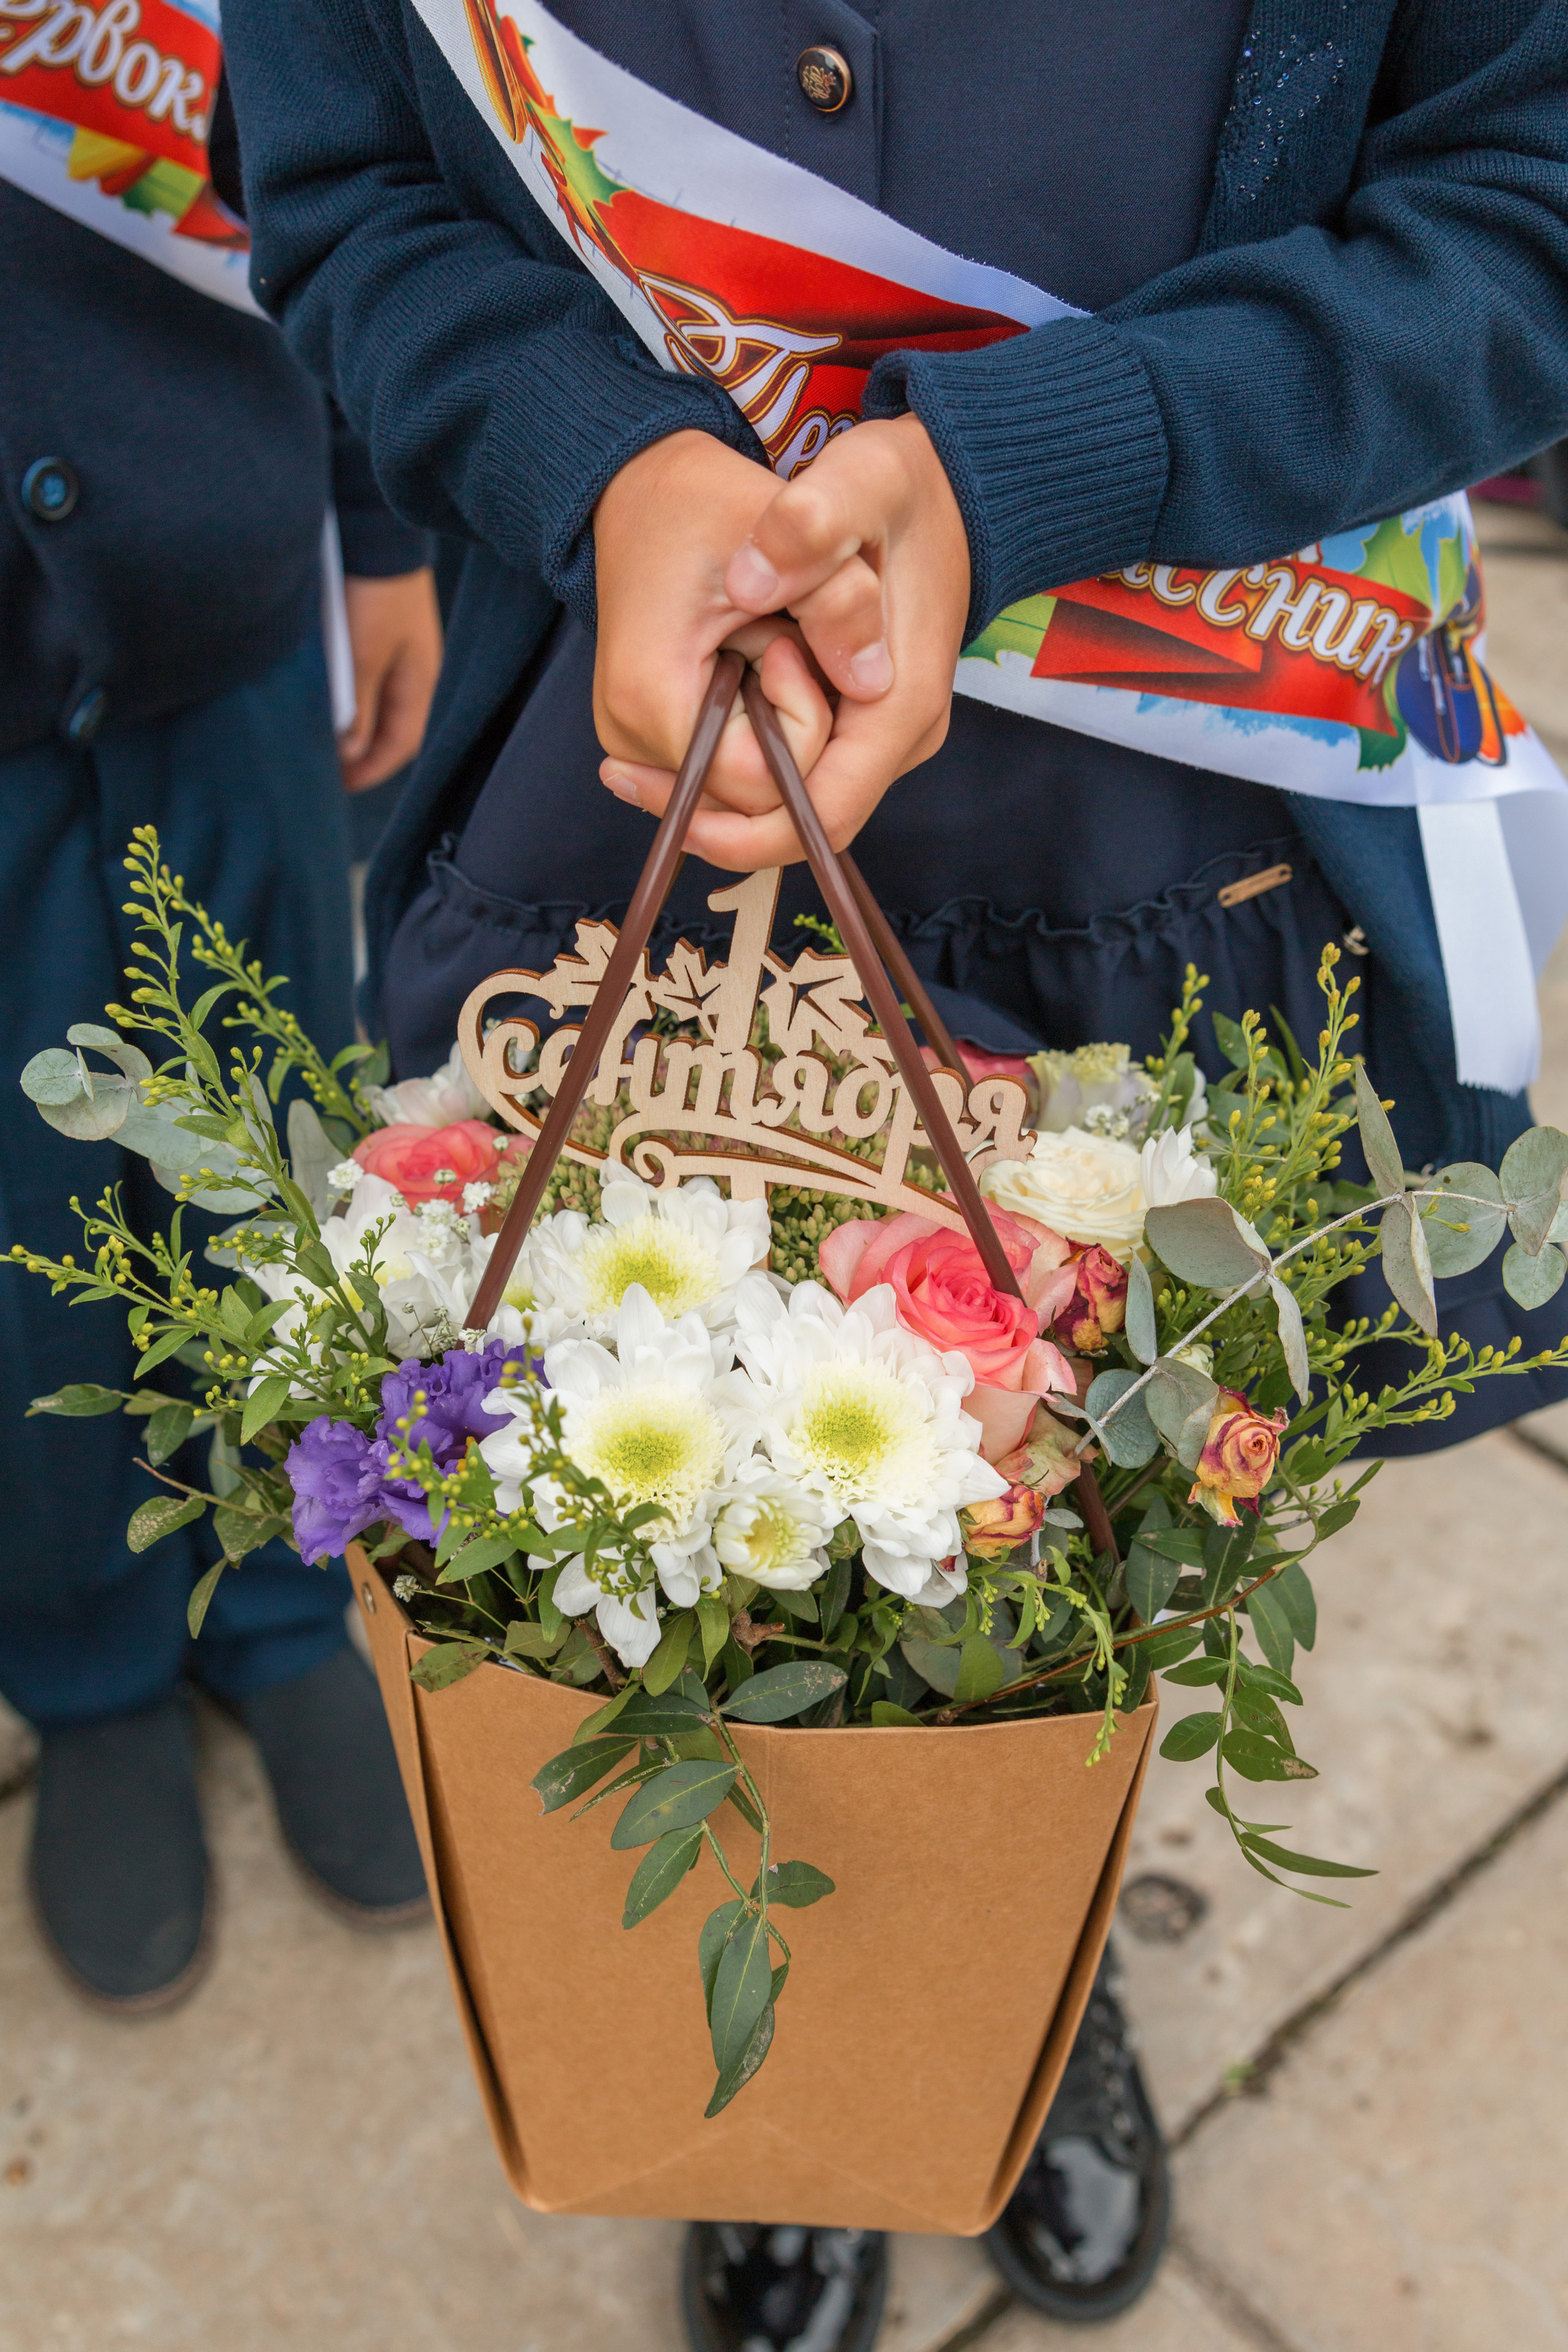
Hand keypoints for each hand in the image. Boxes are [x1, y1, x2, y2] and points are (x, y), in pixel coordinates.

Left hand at [339, 568, 443, 791]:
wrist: (376, 529)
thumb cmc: (375, 593)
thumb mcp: (363, 656)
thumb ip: (358, 707)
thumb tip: (351, 751)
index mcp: (419, 681)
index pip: (400, 743)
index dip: (371, 769)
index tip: (339, 784)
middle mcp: (415, 670)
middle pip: (391, 727)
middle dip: (362, 752)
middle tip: (327, 768)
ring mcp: (400, 649)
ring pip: (378, 703)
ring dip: (354, 723)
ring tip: (323, 736)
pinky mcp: (382, 630)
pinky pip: (369, 678)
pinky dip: (351, 697)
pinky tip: (329, 696)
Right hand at [593, 431, 835, 821]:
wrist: (642, 495)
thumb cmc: (704, 503)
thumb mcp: (783, 531)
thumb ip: (839, 599)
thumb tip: (877, 684)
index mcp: (652, 700)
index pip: (762, 781)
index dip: (804, 727)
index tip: (792, 643)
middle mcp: (631, 742)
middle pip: (756, 803)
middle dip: (796, 737)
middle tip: (783, 646)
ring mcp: (634, 752)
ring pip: (746, 800)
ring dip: (782, 740)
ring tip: (767, 656)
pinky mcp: (647, 748)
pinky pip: (729, 779)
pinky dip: (762, 740)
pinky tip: (759, 678)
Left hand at [665, 414, 969, 870]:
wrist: (954, 485)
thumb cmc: (908, 485)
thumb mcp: (863, 479)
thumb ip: (809, 529)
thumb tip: (750, 588)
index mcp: (900, 705)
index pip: (822, 816)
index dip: (741, 830)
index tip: (664, 800)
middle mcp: (898, 736)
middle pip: (802, 821)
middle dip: (718, 814)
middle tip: (627, 775)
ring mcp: (882, 732)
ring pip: (795, 796)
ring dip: (723, 786)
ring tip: (645, 754)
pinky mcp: (862, 717)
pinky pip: (798, 765)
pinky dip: (741, 754)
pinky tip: (689, 722)